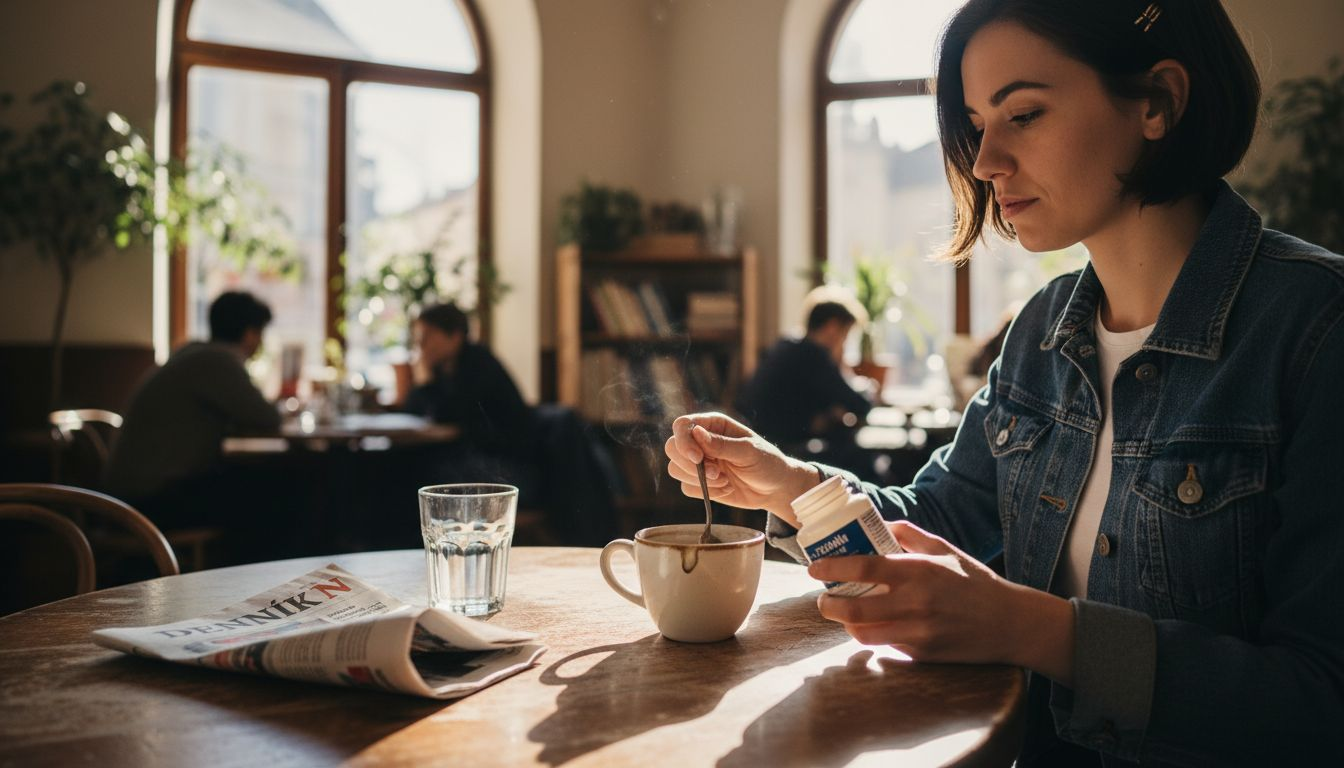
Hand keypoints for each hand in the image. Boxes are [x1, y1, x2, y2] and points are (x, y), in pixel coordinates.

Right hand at [664, 412, 820, 523]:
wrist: (775, 488)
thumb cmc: (767, 462)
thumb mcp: (749, 451)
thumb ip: (723, 444)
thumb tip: (697, 433)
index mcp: (713, 425)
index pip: (682, 425)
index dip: (683, 441)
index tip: (697, 458)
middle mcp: (701, 441)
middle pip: (672, 448)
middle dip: (690, 465)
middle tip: (716, 473)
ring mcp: (699, 463)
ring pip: (675, 469)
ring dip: (699, 480)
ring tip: (725, 481)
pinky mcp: (700, 483)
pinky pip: (686, 488)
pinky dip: (705, 492)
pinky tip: (726, 489)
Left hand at [809, 520, 1074, 681]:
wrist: (1010, 623)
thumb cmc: (975, 581)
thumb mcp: (944, 549)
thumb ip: (908, 534)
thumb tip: (876, 522)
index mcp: (918, 571)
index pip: (863, 568)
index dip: (832, 568)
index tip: (815, 568)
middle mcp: (915, 603)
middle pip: (854, 609)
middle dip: (829, 605)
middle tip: (823, 599)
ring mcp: (918, 632)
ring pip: (863, 634)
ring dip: (846, 625)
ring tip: (844, 614)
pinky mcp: (923, 655)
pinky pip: (885, 647)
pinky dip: (873, 637)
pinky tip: (873, 627)